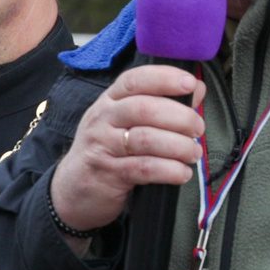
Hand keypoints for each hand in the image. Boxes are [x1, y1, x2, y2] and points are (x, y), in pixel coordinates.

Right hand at [48, 65, 207, 239]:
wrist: (72, 190)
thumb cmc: (106, 151)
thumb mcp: (125, 122)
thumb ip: (159, 104)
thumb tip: (196, 89)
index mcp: (109, 101)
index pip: (135, 80)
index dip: (165, 78)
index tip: (190, 84)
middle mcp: (103, 119)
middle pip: (144, 109)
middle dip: (180, 117)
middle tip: (198, 128)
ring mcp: (103, 146)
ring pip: (146, 139)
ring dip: (179, 146)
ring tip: (193, 153)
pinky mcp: (108, 174)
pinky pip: (144, 168)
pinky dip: (169, 170)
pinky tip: (182, 173)